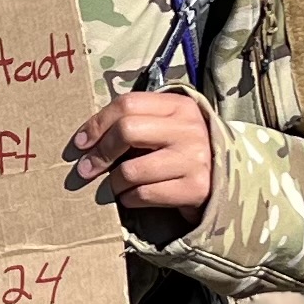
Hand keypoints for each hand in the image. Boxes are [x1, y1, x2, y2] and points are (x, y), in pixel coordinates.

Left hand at [69, 89, 218, 219]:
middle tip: (85, 170)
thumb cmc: (180, 152)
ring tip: (113, 186)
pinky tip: (130, 198)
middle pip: (127, 131)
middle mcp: (189, 129)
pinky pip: (144, 195)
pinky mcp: (195, 188)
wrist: (224, 182)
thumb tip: (85, 142)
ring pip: (131, 170)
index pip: (128, 104)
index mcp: (179, 106)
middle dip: (99, 153)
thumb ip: (134, 123)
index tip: (80, 144)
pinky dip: (128, 199)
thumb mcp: (165, 127)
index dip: (97, 123)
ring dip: (113, 182)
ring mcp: (195, 159)